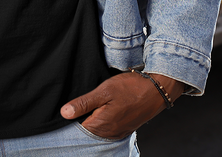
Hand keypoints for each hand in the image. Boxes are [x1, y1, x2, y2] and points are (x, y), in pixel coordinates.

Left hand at [60, 72, 183, 139]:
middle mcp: (109, 133)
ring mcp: (118, 132)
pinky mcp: (125, 128)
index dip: (72, 117)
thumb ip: (83, 103)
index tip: (71, 107)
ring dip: (93, 119)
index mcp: (101, 125)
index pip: (77, 128)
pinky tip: (104, 108)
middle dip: (82, 118)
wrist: (157, 89)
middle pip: (87, 130)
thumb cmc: (131, 88)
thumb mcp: (104, 91)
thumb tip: (64, 113)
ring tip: (94, 104)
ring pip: (98, 129)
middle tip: (81, 103)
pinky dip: (103, 120)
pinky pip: (108, 128)